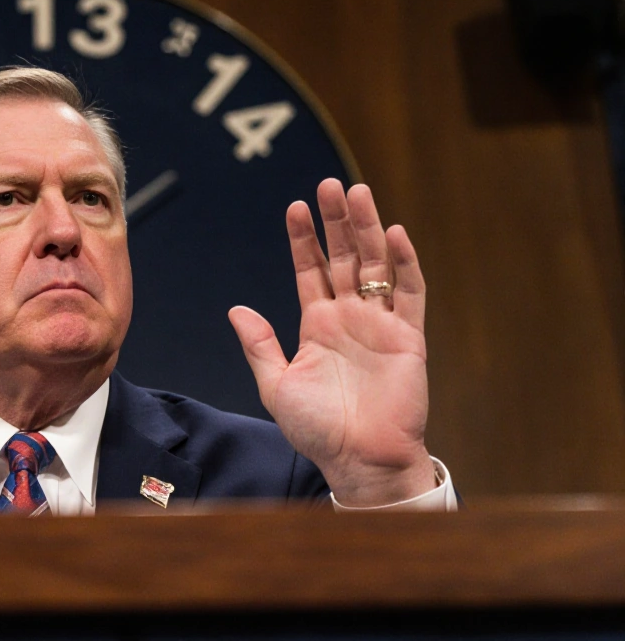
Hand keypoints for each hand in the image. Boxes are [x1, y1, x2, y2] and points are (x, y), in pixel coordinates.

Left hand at [228, 178, 435, 506]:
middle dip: (336, 221)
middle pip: (343, 257)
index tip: (295, 207)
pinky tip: (395, 234)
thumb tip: (235, 309)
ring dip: (368, 229)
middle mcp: (349, 318)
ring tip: (358, 193)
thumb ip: (260, 345)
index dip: (304, 239)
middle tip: (329, 184)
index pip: (310, 271)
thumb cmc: (317, 430)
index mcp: (318, 325)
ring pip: (375, 265)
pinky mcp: (408, 338)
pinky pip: (410, 294)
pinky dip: (405, 264)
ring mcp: (380, 324)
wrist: (359, 461)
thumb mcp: (277, 385)